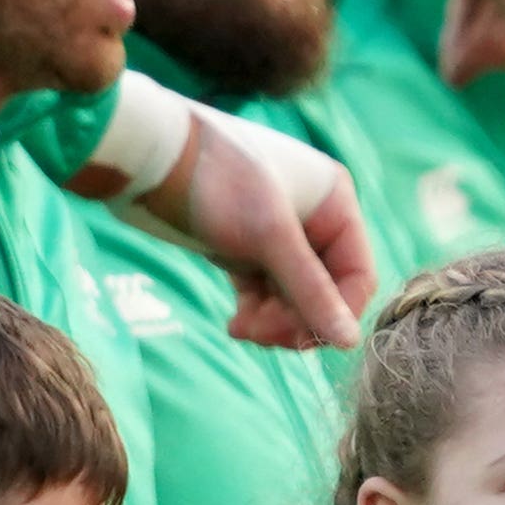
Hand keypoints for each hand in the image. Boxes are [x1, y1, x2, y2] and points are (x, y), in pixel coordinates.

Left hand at [176, 113, 373, 349]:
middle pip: (325, 292)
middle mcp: (313, 218)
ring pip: (293, 298)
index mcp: (335, 202)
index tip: (302, 339)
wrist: (147, 160)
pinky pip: (265, 293)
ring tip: (242, 329)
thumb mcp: (269, 238)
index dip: (337, 313)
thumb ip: (311, 291)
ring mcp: (278, 235)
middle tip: (261, 335)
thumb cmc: (216, 183)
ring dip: (273, 322)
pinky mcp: (246, 248)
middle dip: (296, 319)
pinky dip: (255, 313)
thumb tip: (350, 343)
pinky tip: (235, 325)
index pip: (358, 275)